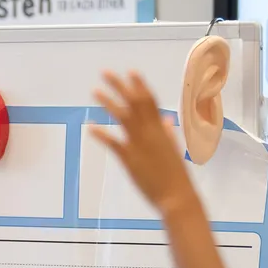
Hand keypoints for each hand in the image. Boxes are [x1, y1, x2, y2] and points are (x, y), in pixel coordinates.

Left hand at [89, 71, 195, 215]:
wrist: (177, 196)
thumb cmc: (176, 175)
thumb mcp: (174, 149)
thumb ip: (168, 133)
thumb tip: (167, 119)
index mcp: (162, 129)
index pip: (150, 101)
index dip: (140, 85)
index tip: (131, 71)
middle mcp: (151, 132)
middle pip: (135, 103)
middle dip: (120, 86)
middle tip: (105, 72)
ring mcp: (140, 144)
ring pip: (123, 117)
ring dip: (109, 102)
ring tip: (95, 91)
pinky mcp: (130, 159)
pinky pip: (114, 143)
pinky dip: (101, 134)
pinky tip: (90, 126)